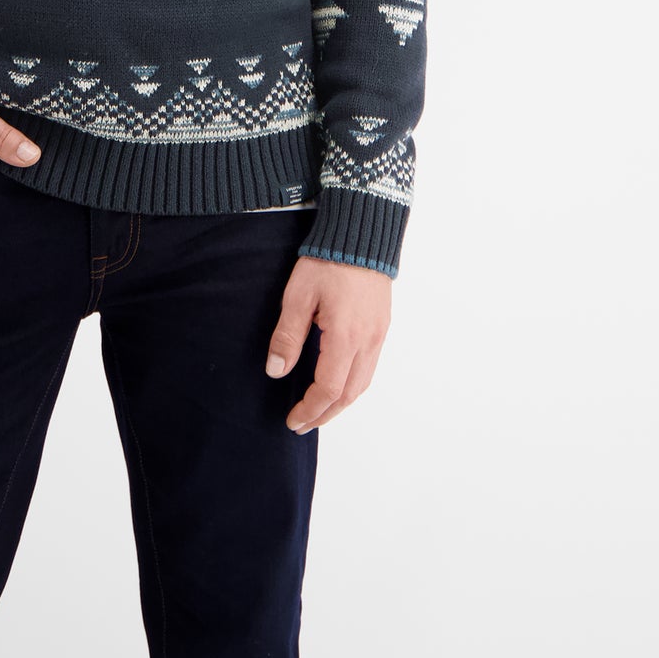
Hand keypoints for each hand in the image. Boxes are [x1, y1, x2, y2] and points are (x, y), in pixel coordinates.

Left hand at [265, 254, 392, 432]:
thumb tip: (276, 371)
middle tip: (302, 424)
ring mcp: (378, 335)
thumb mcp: (298, 296)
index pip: (328, 390)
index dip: (309, 410)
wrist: (361, 233)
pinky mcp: (381, 326)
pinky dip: (352, 384)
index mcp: (346, 338)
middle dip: (325, 414)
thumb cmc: (328, 260)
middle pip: (349, 395)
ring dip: (340, 403)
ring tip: (318, 410)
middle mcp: (368, 342)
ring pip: (363, 383)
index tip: (292, 420)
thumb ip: (288, 336)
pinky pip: (369, 367)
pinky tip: (338, 382)